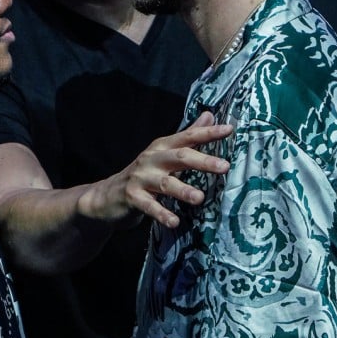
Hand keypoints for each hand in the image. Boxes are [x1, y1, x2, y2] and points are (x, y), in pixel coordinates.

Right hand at [79, 111, 231, 228]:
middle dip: (202, 160)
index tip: (229, 129)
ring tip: (200, 198)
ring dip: (183, 190)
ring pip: (165, 183)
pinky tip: (174, 222)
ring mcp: (140, 178)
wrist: (107, 196)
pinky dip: (161, 214)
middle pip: (179, 157)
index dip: (208, 132)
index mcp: (162, 147)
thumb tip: (210, 115)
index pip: (188, 136)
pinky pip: (148, 206)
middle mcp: (151, 158)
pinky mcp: (131, 197)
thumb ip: (188, 136)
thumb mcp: (165, 153)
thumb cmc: (144, 174)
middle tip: (224, 167)